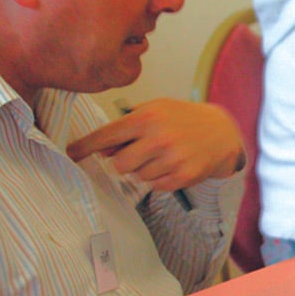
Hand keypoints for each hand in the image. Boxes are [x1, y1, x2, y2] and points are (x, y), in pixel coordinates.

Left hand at [67, 99, 243, 190]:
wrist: (223, 132)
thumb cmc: (184, 118)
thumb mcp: (156, 110)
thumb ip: (128, 127)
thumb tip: (102, 150)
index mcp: (147, 117)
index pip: (106, 135)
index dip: (85, 146)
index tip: (71, 153)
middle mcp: (158, 137)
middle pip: (119, 164)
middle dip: (126, 161)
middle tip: (142, 153)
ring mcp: (172, 158)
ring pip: (138, 176)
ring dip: (146, 169)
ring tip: (164, 156)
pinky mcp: (184, 175)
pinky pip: (156, 185)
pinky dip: (161, 178)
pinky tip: (174, 164)